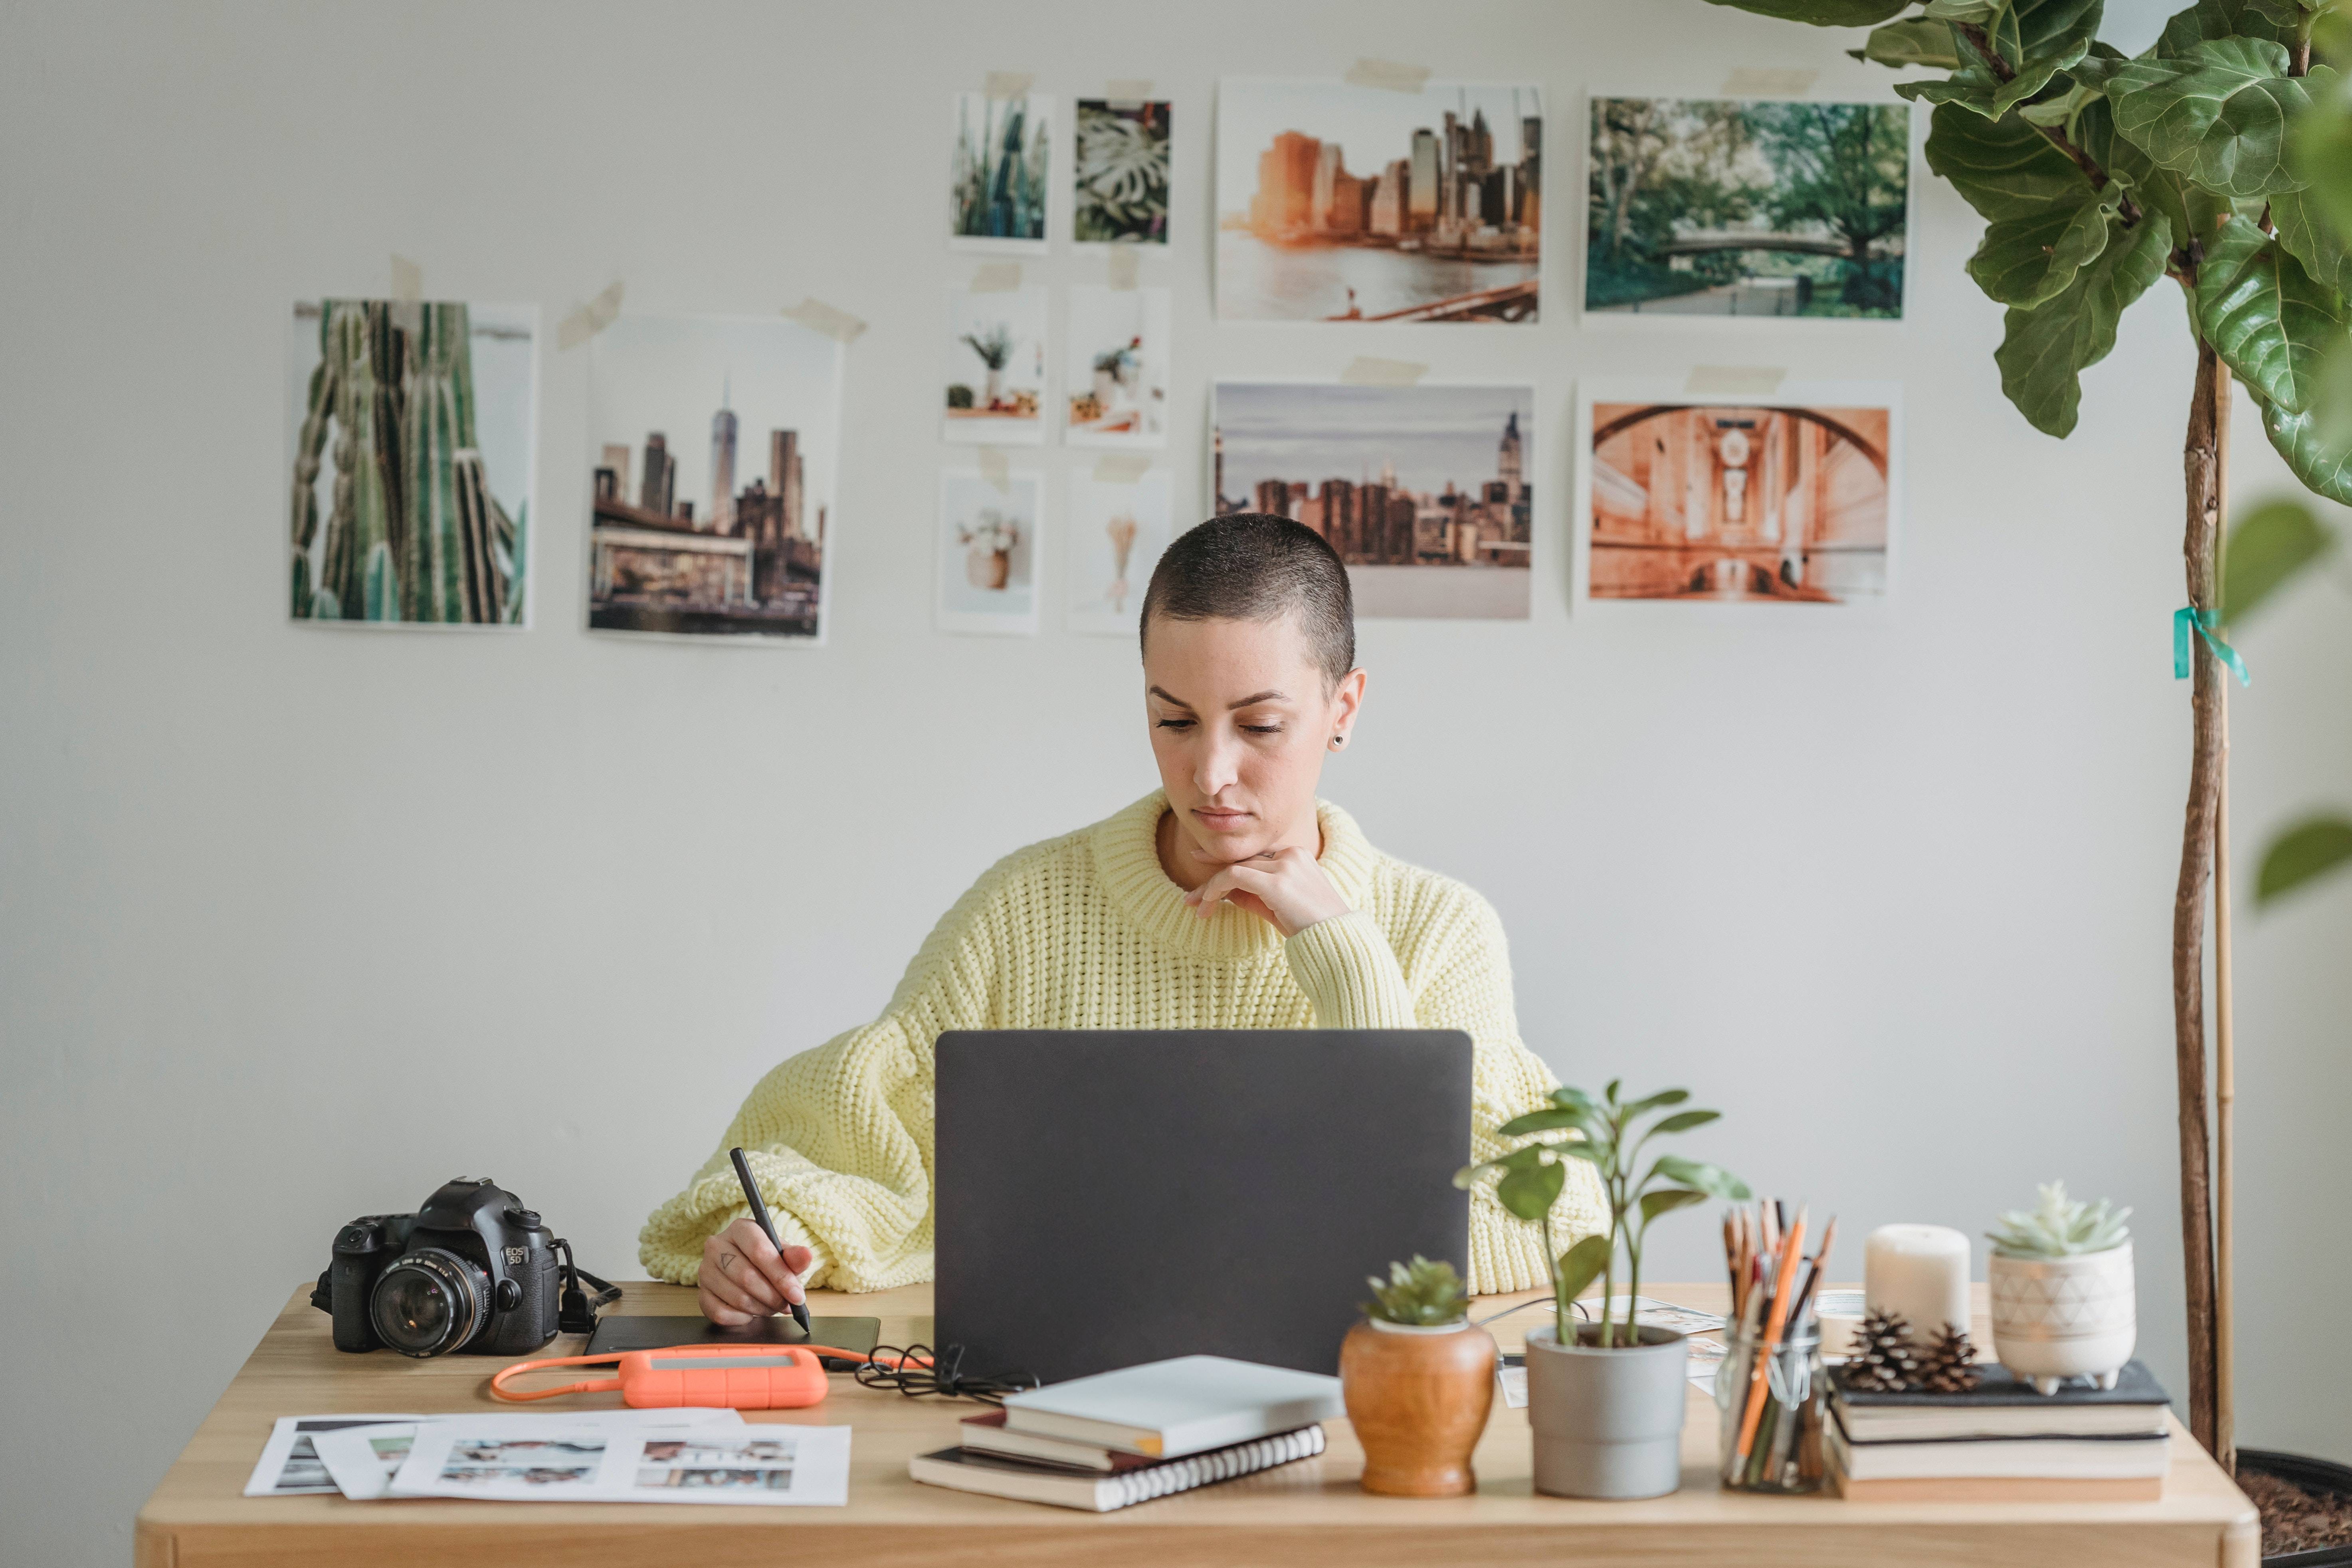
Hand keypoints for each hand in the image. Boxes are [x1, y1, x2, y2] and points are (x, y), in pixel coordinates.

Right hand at [698, 1217, 812, 1326]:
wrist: (747, 1266)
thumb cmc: (767, 1259)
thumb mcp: (783, 1253)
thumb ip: (794, 1256)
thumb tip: (805, 1256)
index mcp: (740, 1229)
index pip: (760, 1251)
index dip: (781, 1277)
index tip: (797, 1296)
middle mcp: (717, 1246)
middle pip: (746, 1277)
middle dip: (773, 1297)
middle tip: (786, 1305)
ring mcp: (705, 1270)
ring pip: (736, 1297)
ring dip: (761, 1308)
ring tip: (772, 1307)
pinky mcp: (701, 1293)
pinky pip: (721, 1313)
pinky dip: (742, 1318)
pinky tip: (752, 1312)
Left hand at [1181, 844, 1350, 937]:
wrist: (1336, 941)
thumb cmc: (1309, 928)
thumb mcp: (1277, 907)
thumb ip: (1253, 894)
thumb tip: (1224, 891)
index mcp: (1296, 855)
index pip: (1252, 858)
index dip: (1224, 863)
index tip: (1202, 865)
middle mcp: (1291, 854)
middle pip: (1241, 862)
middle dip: (1212, 879)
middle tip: (1190, 897)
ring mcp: (1285, 866)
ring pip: (1234, 868)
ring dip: (1210, 888)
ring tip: (1195, 906)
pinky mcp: (1276, 881)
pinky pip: (1234, 876)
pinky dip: (1216, 888)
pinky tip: (1207, 904)